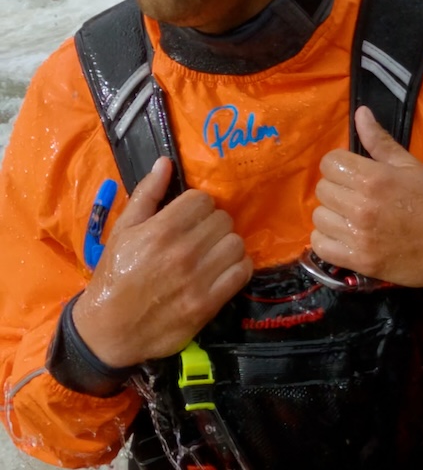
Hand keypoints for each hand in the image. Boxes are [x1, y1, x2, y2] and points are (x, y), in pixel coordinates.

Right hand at [70, 159, 250, 368]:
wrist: (108, 330)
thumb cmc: (114, 276)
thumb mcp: (122, 231)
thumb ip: (146, 195)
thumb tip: (165, 163)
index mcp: (160, 230)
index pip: (203, 199)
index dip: (197, 206)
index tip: (188, 218)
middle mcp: (183, 252)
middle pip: (223, 219)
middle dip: (212, 224)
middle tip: (199, 237)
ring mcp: (198, 279)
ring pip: (236, 242)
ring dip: (226, 245)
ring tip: (211, 253)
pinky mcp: (209, 303)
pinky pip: (243, 270)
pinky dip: (237, 268)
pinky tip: (220, 270)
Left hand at [311, 107, 422, 286]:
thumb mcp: (410, 165)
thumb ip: (379, 140)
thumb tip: (360, 112)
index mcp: (374, 178)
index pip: (329, 162)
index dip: (340, 165)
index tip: (354, 173)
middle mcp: (361, 206)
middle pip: (322, 190)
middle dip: (337, 189)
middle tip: (357, 196)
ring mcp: (359, 236)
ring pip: (319, 218)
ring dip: (333, 216)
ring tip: (353, 218)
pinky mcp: (358, 261)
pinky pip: (320, 246)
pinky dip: (329, 241)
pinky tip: (347, 237)